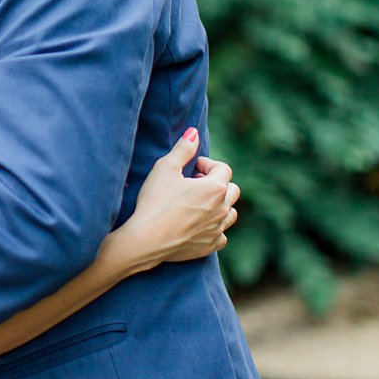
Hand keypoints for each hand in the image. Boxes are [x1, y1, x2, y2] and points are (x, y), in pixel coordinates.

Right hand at [122, 128, 237, 268]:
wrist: (146, 239)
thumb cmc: (154, 201)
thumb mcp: (164, 168)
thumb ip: (182, 149)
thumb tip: (194, 133)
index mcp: (215, 187)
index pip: (223, 169)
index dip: (207, 165)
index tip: (191, 168)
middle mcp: (222, 208)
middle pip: (232, 190)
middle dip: (217, 184)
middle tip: (194, 185)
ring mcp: (218, 228)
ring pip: (231, 213)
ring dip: (219, 205)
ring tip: (198, 204)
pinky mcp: (210, 245)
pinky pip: (222, 235)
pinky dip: (214, 228)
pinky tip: (199, 225)